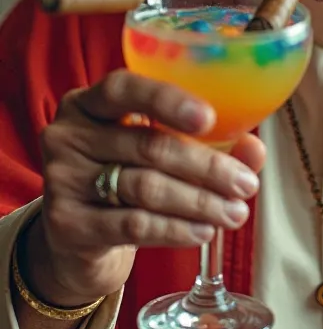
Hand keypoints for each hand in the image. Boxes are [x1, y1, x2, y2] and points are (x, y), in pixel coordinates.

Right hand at [23, 71, 264, 306]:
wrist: (76, 239)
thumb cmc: (124, 179)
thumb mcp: (156, 153)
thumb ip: (206, 144)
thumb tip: (254, 151)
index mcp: (89, 102)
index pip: (124, 88)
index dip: (167, 101)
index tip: (210, 118)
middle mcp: (67, 134)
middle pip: (147, 146)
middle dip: (206, 167)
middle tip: (245, 185)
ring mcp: (61, 179)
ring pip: (145, 187)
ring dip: (198, 202)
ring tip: (234, 213)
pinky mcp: (66, 224)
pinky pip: (132, 224)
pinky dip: (175, 229)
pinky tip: (202, 232)